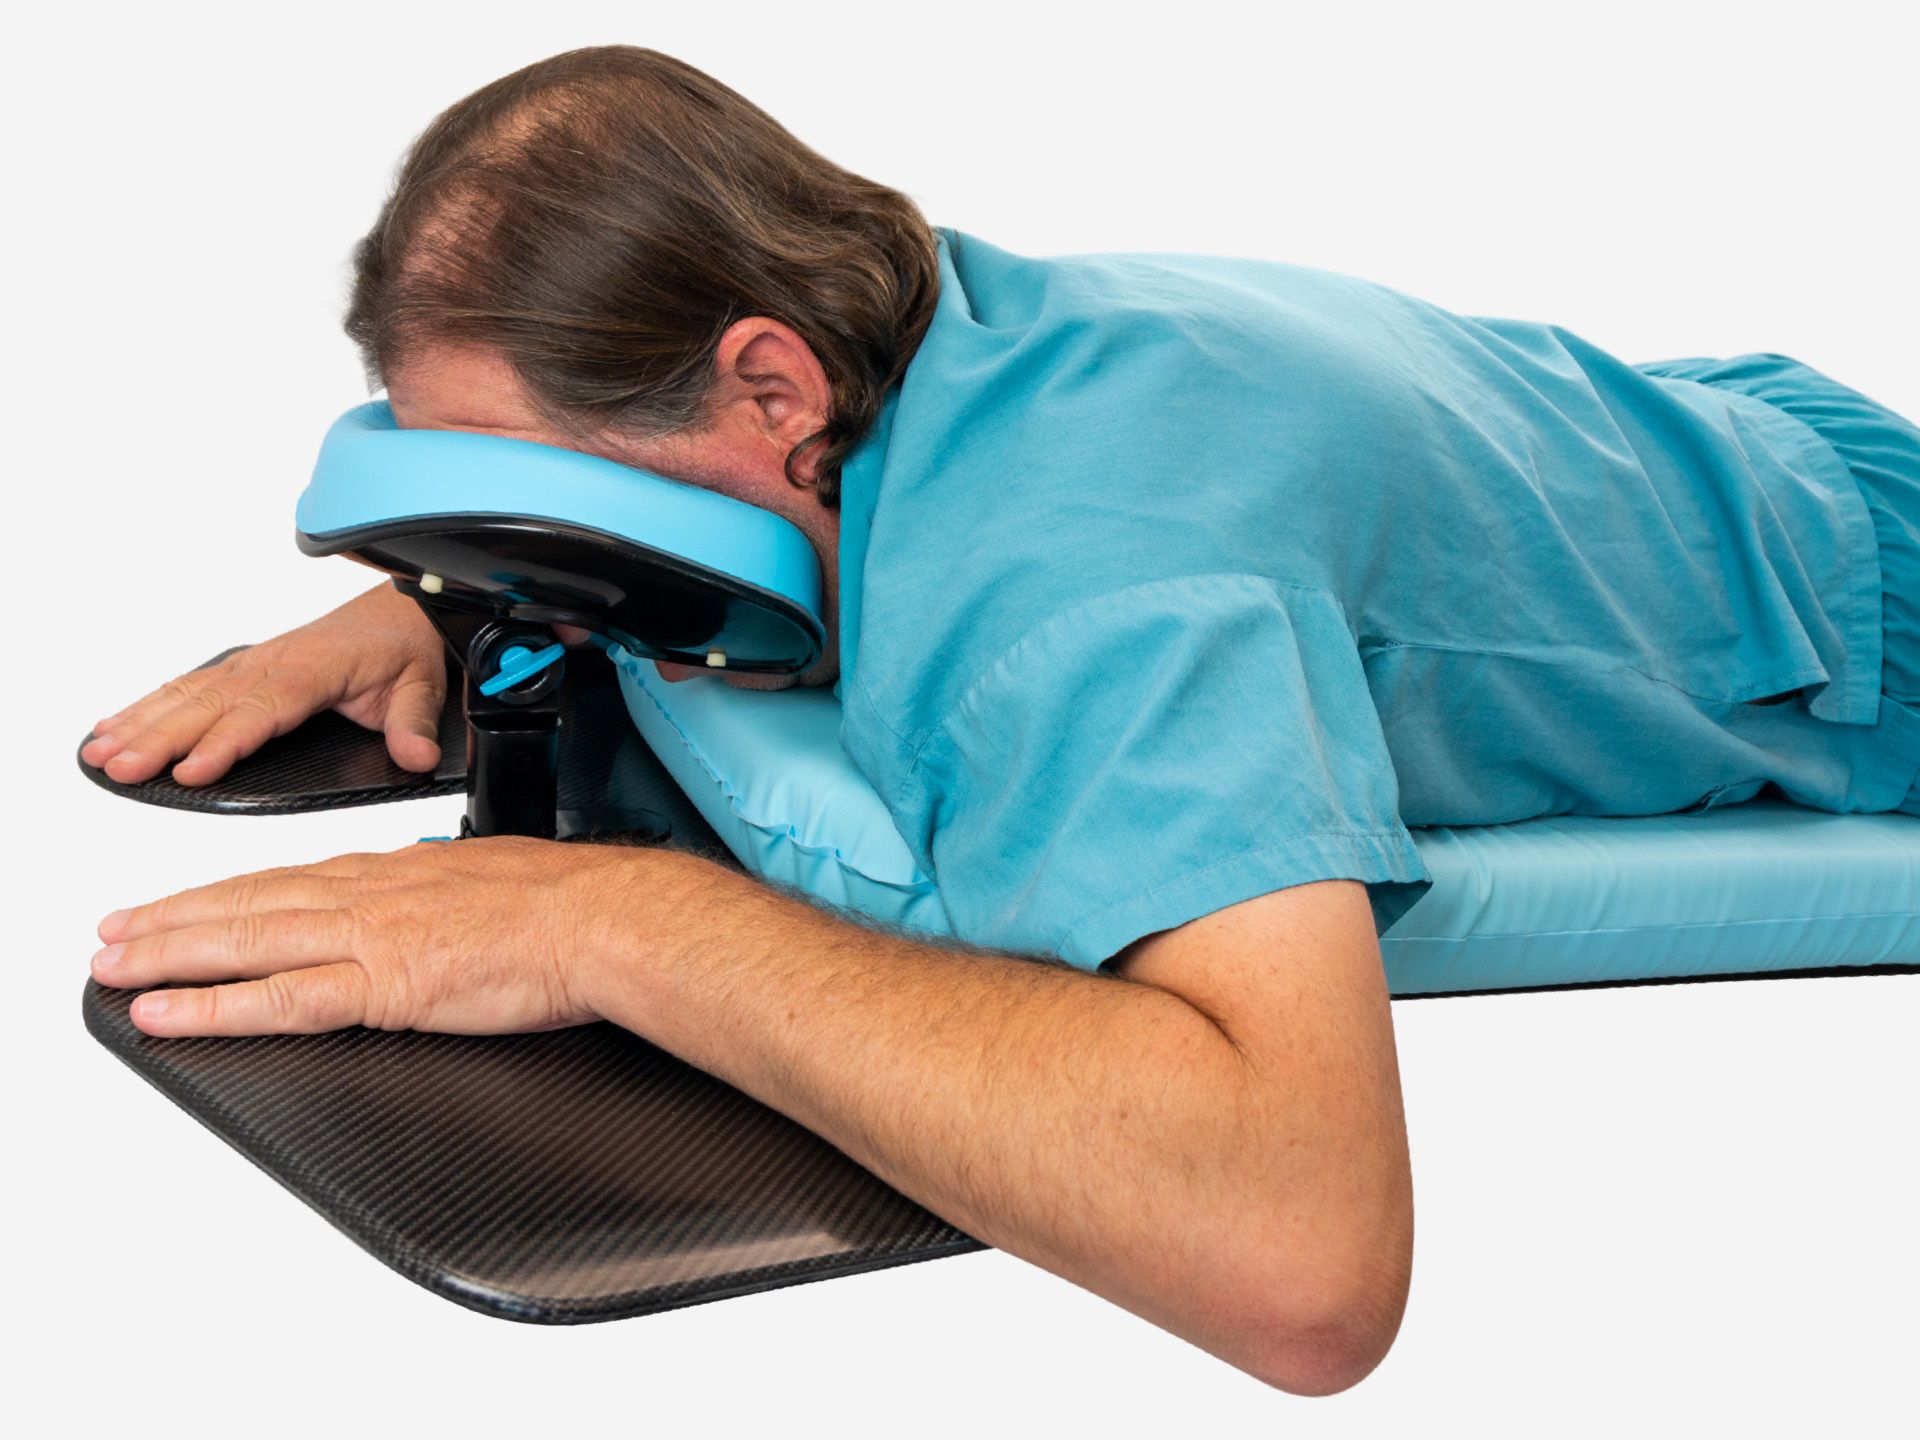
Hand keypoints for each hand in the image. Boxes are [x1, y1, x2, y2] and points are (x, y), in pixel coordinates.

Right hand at [81, 582, 446, 786]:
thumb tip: (415, 758)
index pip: (263, 710)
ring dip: (142, 722)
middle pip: (210, 705)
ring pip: (189, 693)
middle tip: (121, 768)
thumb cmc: (404, 646)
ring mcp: (254, 662)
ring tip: (100, 753)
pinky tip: (114, 726)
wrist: (400, 609)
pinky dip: (148, 705)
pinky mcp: (245, 667)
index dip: (224, 742)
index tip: (190, 771)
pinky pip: (190, 685)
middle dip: (161, 738)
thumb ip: (414, 724)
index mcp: (315, 669)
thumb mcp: (422, 685)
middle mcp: (274, 663)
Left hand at [89, 838, 688, 1036]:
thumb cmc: (571, 904)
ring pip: (247, 941)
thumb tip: (432, 902)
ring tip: (113, 969)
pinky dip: (215, 1006)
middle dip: (172, 920)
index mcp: (399, 871)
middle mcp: (372, 894)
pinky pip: (282, 1000)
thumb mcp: (492, 879)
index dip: (226, 893)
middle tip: (112, 934)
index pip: (290, 880)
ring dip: (169, 955)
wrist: (607, 918)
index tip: (181, 904)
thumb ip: (446, 892)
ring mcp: (373, 936)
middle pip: (249, 903)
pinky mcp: (385, 985)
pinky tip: (168, 1015)